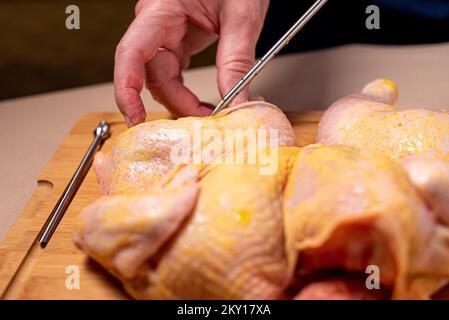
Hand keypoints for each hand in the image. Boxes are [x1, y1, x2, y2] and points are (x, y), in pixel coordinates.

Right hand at [114, 0, 268, 126]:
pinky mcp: (178, 46)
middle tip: (203, 123)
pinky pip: (175, 78)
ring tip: (209, 116)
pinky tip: (203, 106)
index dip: (126, 87)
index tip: (135, 116)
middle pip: (152, 76)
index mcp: (161, 9)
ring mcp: (166, 36)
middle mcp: (157, 25)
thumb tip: (236, 103)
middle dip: (176, 103)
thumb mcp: (242, 16)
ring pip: (162, 81)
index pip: (131, 52)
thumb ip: (237, 59)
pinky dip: (188, 96)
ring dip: (183, 103)